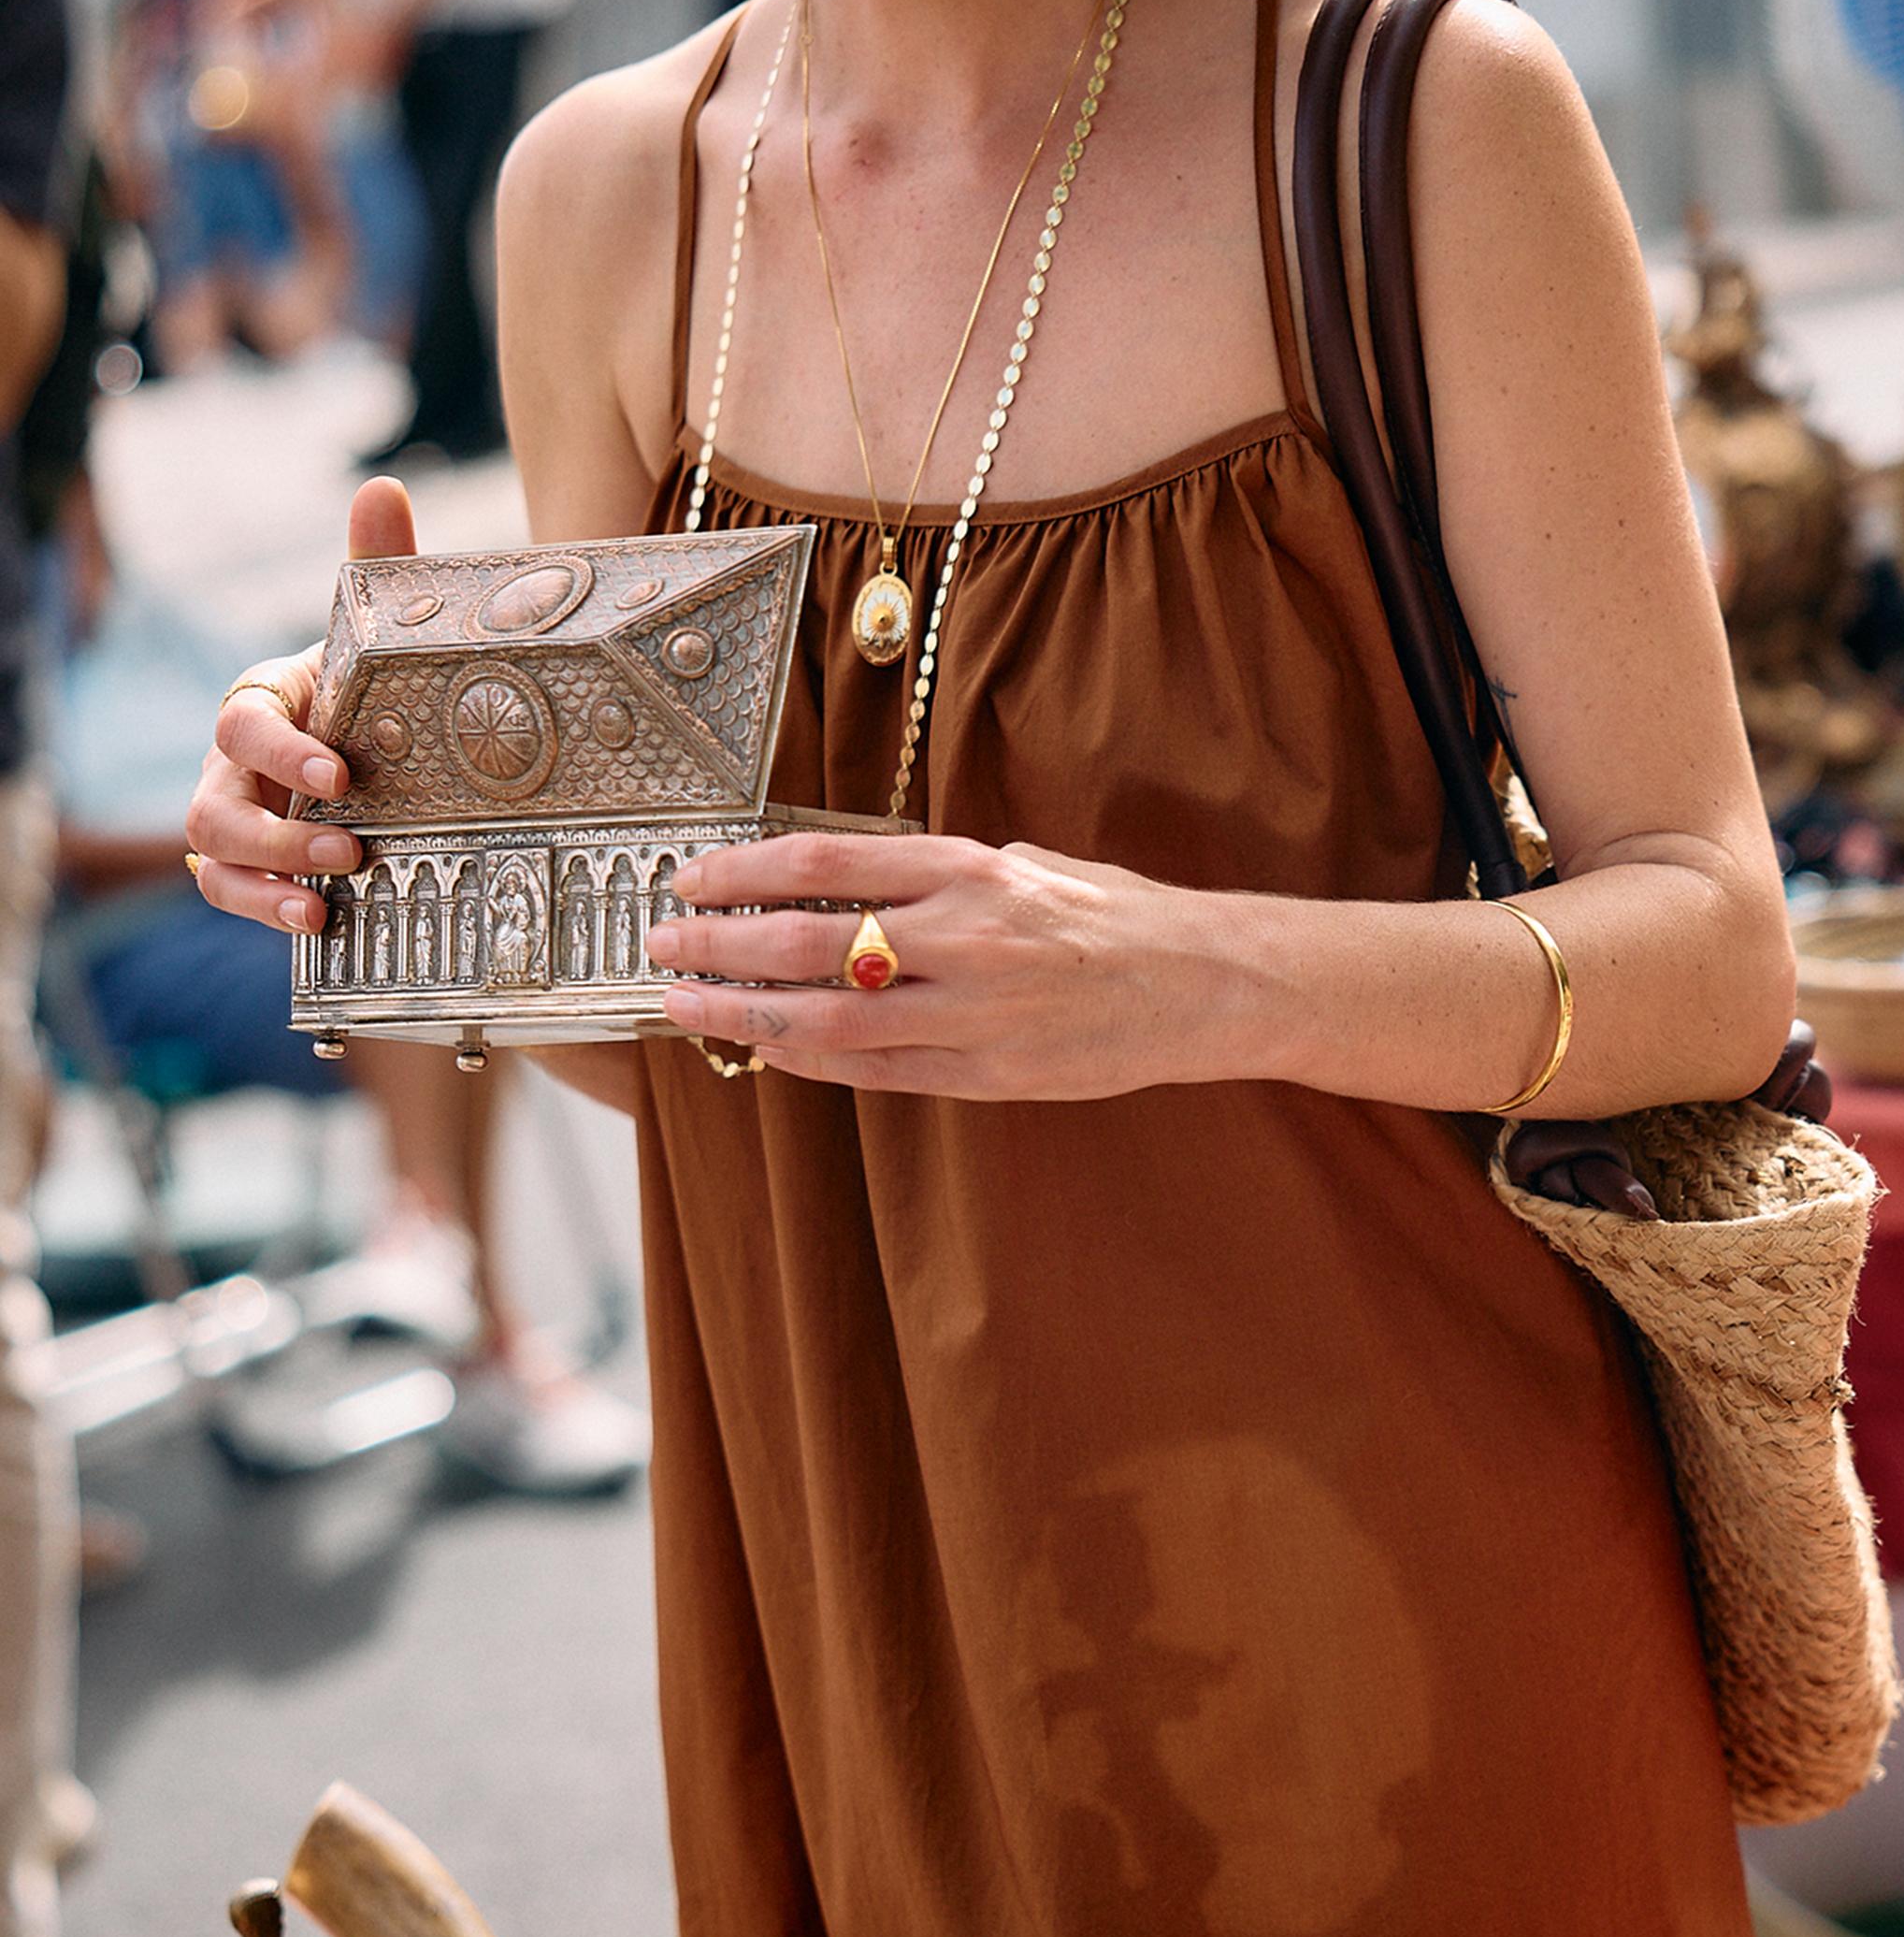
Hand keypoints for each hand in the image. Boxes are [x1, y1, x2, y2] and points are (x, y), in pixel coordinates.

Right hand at [183, 478, 412, 933]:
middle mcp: (236, 762)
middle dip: (276, 832)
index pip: (246, 722)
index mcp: (265, 700)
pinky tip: (318, 924)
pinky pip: (230, 890)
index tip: (340, 771)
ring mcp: (239, 814)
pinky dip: (264, 910)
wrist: (388, 735)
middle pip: (216, 803)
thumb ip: (376, 563)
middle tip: (350, 848)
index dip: (283, 750)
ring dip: (266, 880)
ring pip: (214, 853)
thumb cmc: (372, 678)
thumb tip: (381, 487)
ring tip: (325, 901)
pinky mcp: (253, 860)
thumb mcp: (377, 630)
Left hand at [647, 829, 1218, 1100]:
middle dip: (722, 945)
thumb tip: (855, 880)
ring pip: (829, 1019)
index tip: (692, 877)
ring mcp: (975, 1012)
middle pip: (810, 942)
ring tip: (689, 1004)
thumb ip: (942, 875)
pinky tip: (767, 1049)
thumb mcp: (1028, 862)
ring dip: (746, 1012)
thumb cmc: (1117, 916)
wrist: (1206, 983)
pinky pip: (878, 1072)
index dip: (745, 872)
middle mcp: (964, 937)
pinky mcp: (989, 1074)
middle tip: (665, 943)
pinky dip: (813, 1061)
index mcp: (971, 869)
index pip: (827, 863)